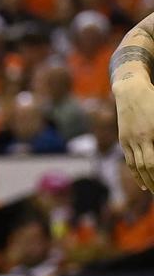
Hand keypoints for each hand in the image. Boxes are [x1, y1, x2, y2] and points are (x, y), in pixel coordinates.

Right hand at [113, 77, 153, 191]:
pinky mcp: (124, 141)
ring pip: (138, 167)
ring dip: (147, 181)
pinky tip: (142, 184)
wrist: (130, 91)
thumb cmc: (152, 99)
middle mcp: (141, 139)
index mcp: (153, 132)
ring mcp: (130, 141)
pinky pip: (130, 161)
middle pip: (148, 166)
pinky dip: (136, 175)